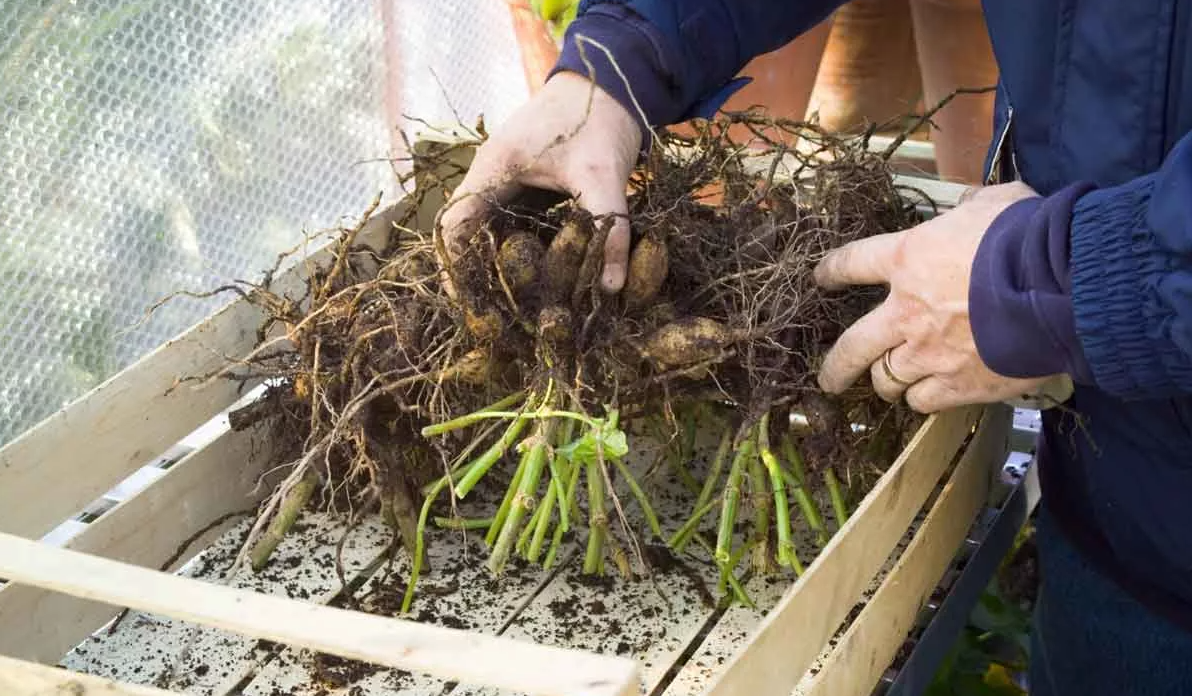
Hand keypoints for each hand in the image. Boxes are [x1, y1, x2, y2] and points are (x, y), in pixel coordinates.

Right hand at [437, 71, 641, 291]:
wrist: (612, 78)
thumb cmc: (600, 117)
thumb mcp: (604, 173)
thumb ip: (610, 227)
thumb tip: (612, 287)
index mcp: (494, 168)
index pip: (454, 226)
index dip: (457, 270)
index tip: (471, 308)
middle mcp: (493, 177)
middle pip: (469, 235)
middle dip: (479, 277)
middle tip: (496, 318)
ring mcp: (509, 180)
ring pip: (490, 232)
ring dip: (501, 266)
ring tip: (515, 307)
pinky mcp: (528, 185)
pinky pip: (514, 225)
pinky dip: (522, 251)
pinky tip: (540, 279)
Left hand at [813, 182, 1059, 412]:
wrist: (1065, 284)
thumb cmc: (1030, 235)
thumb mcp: (995, 202)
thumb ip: (970, 209)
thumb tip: (969, 209)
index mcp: (909, 259)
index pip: (852, 264)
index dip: (832, 272)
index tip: (821, 279)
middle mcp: (907, 311)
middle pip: (852, 347)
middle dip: (836, 366)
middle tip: (829, 378)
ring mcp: (929, 352)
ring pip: (886, 380)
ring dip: (885, 382)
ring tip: (889, 386)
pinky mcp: (959, 384)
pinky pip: (923, 401)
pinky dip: (922, 399)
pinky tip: (927, 396)